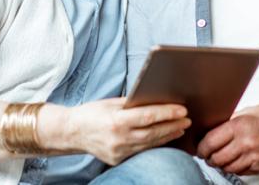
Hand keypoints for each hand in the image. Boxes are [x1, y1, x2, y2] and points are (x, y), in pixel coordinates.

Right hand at [69, 97, 190, 164]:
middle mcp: (118, 139)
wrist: (71, 132)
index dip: (167, 113)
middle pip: (152, 132)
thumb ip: (132, 104)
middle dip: (173, 125)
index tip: (182, 110)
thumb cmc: (92, 113)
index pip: (148, 117)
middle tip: (187, 120)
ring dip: (168, 136)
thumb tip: (155, 99)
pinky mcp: (117, 159)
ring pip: (149, 143)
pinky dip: (155, 144)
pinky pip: (141, 151)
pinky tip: (166, 138)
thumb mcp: (111, 103)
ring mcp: (118, 152)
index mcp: (116, 121)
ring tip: (181, 128)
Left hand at [197, 104, 258, 174]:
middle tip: (206, 154)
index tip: (199, 147)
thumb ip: (232, 120)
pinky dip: (234, 168)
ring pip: (227, 167)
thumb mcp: (251, 111)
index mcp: (241, 125)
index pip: (210, 141)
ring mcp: (254, 157)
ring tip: (219, 158)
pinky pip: (240, 172)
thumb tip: (214, 127)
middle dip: (208, 157)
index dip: (201, 146)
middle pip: (216, 157)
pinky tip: (234, 161)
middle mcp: (246, 143)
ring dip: (220, 164)